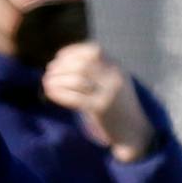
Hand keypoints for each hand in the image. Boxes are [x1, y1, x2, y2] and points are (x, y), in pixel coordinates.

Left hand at [40, 42, 154, 161]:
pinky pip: (74, 97)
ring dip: (57, 79)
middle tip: (49, 71)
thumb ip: (99, 72)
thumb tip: (68, 63)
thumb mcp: (115, 83)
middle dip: (62, 65)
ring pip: (76, 79)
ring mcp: (107, 93)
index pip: (93, 50)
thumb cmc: (120, 108)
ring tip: (47, 81)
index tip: (59, 57)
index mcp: (117, 68)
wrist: (134, 132)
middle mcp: (113, 78)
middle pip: (82, 63)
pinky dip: (58, 93)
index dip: (73, 51)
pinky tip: (49, 92)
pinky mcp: (100, 109)